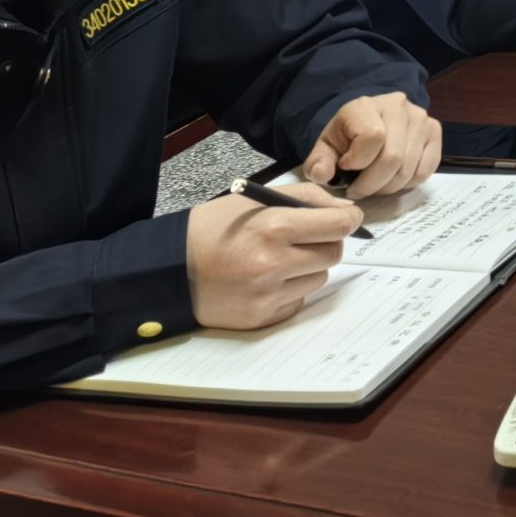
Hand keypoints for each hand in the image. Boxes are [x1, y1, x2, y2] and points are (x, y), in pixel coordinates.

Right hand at [184, 184, 360, 329]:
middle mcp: (272, 264)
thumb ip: (306, 198)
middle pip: (334, 253)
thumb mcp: (256, 198)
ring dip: (310, 266)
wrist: (167, 270)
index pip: (339, 225)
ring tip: (280, 258)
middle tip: (307, 237)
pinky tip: (267, 279)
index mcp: (272, 227)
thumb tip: (344, 211)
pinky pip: (299, 300)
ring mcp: (266, 296)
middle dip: (327, 242)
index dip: (347, 219)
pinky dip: (292, 288)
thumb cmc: (213, 228)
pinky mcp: (260, 318)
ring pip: (320, 277)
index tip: (345, 218)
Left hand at [302, 93, 440, 197]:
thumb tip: (322, 175)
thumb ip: (318, 164)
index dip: (358, 162)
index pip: (372, 137)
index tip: (346, 168)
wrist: (367, 124)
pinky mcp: (434, 131)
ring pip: (409, 168)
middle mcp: (398, 106)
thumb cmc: (346, 138)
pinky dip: (408, 183)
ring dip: (389, 187)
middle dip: (373, 184)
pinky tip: (394, 178)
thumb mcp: (325, 149)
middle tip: (359, 190)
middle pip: (393, 158)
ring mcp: (420, 118)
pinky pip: (426, 169)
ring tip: (375, 184)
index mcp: (365, 106)